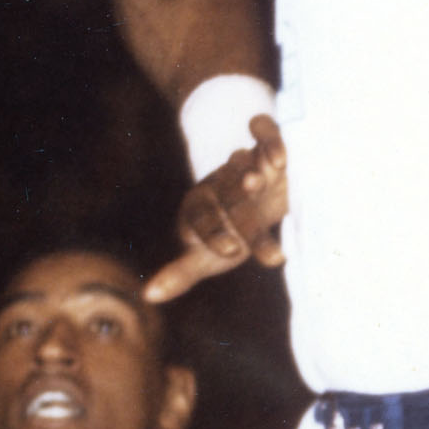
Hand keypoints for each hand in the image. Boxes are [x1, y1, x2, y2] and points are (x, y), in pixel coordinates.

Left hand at [143, 119, 285, 303]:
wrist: (247, 191)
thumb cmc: (226, 230)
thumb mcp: (205, 253)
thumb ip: (180, 272)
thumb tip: (148, 296)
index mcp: (200, 207)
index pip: (202, 220)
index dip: (213, 234)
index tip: (229, 252)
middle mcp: (220, 184)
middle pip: (230, 201)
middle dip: (247, 224)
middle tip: (270, 255)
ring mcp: (244, 164)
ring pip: (243, 164)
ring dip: (249, 170)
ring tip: (257, 181)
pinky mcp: (267, 146)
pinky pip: (264, 132)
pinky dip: (269, 139)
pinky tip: (279, 158)